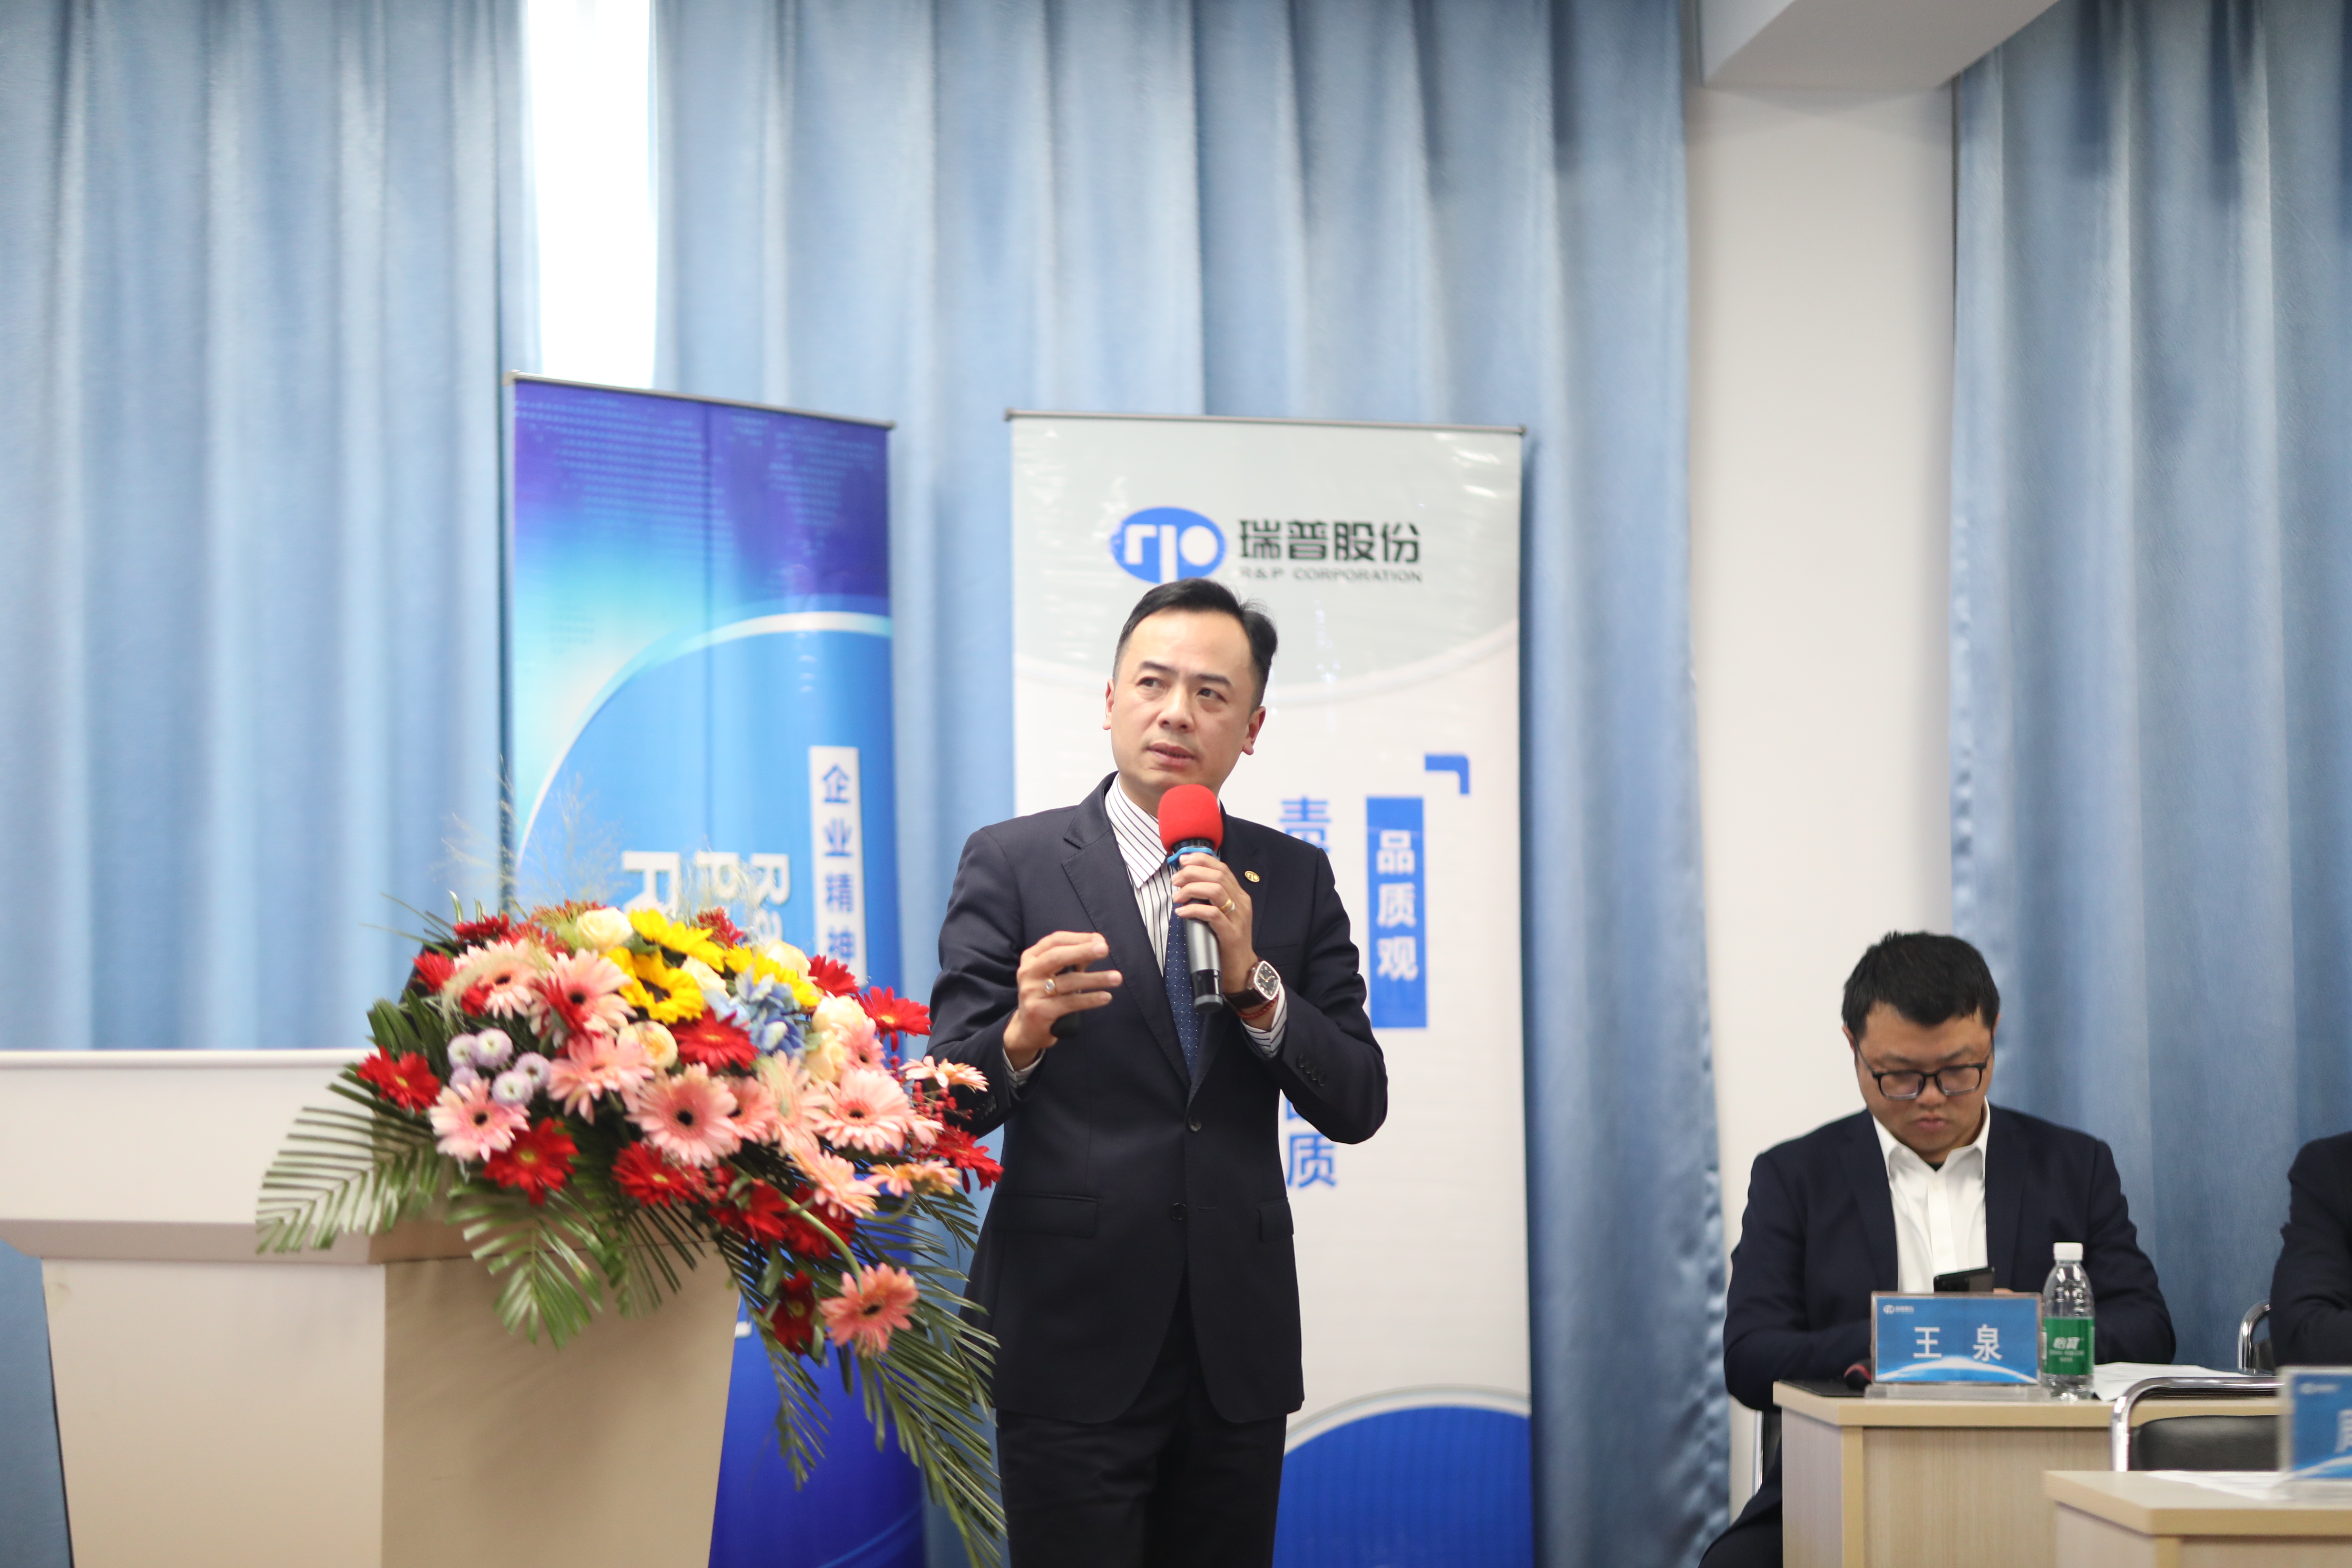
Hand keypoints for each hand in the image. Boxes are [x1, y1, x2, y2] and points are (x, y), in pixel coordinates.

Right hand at [1003, 931, 1121, 1069]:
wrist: (1028, 1029)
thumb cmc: (1047, 996)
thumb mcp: (1056, 974)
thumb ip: (1075, 959)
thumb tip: (1100, 944)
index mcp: (1031, 958)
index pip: (1055, 940)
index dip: (1078, 938)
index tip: (1100, 940)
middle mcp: (1028, 972)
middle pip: (1057, 956)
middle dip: (1082, 950)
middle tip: (1105, 949)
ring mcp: (1031, 992)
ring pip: (1067, 981)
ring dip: (1095, 978)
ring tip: (1116, 978)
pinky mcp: (1039, 1011)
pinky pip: (1069, 1003)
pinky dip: (1090, 999)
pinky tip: (1106, 997)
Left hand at [1171, 853, 1256, 982]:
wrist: (1241, 968)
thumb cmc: (1227, 940)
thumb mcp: (1223, 914)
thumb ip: (1211, 898)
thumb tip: (1188, 883)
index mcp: (1239, 895)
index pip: (1222, 868)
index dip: (1201, 860)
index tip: (1183, 860)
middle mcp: (1241, 902)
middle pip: (1217, 875)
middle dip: (1192, 873)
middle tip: (1176, 881)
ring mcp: (1237, 917)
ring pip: (1215, 890)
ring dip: (1191, 889)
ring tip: (1177, 896)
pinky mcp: (1230, 933)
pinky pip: (1211, 914)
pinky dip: (1193, 909)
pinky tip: (1182, 912)